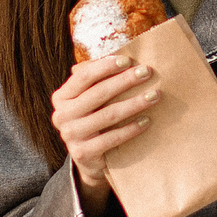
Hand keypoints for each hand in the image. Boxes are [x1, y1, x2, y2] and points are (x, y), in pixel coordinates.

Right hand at [50, 53, 157, 209]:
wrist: (89, 160)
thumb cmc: (94, 119)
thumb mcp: (90, 100)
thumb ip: (98, 80)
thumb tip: (125, 56)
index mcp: (61, 97)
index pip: (83, 76)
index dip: (105, 66)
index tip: (128, 60)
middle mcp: (62, 115)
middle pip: (98, 93)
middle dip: (125, 81)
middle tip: (147, 73)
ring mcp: (70, 136)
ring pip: (108, 115)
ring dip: (134, 104)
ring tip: (154, 96)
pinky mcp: (83, 153)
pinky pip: (112, 138)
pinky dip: (131, 129)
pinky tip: (147, 121)